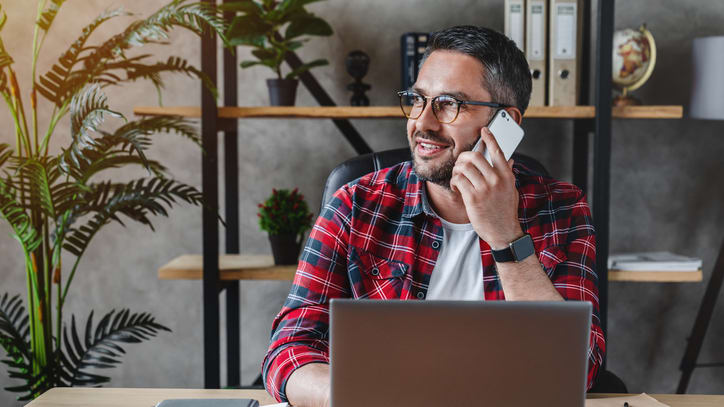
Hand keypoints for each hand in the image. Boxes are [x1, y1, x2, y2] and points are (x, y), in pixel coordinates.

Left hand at [450, 127, 522, 248]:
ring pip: (464, 167)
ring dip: (457, 170)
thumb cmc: (506, 211)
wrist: (504, 232)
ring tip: (458, 177)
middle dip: (464, 157)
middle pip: (475, 156)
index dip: (490, 138)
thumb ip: (508, 174)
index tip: (484, 130)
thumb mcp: (511, 190)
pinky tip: (456, 187)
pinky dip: (454, 182)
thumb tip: (509, 160)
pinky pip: (458, 181)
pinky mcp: (473, 198)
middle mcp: (496, 180)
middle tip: (461, 163)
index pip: (498, 151)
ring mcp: (485, 189)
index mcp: (507, 176)